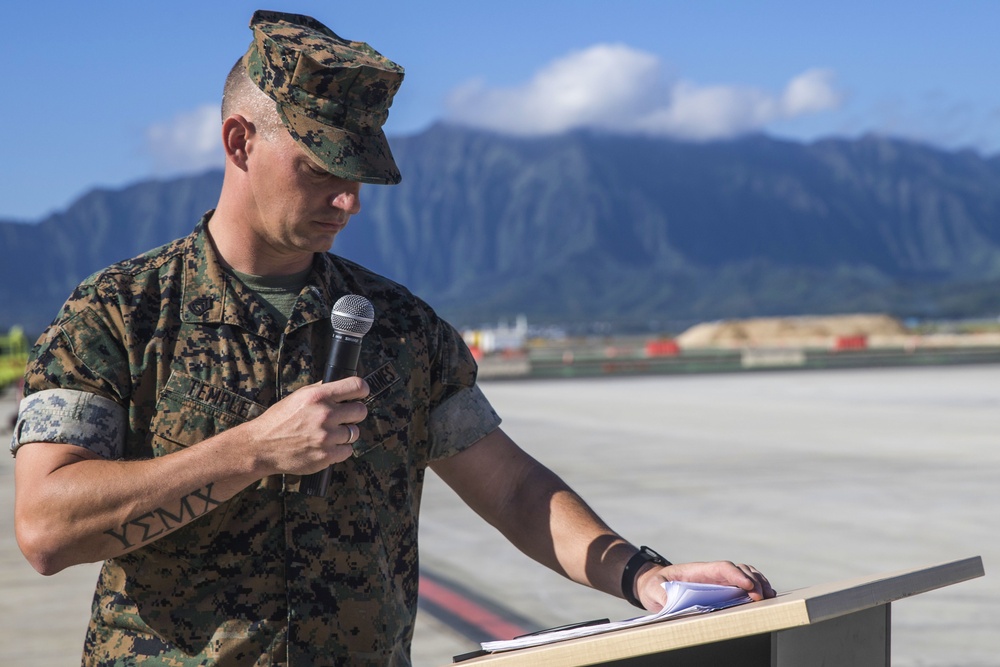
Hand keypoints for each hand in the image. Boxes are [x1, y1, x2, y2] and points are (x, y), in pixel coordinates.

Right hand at [241, 377, 368, 475]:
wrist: (261, 447)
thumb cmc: (279, 420)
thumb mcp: (298, 396)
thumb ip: (320, 389)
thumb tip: (341, 385)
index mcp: (318, 396)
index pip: (356, 386)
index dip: (362, 390)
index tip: (361, 394)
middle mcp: (324, 414)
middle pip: (361, 411)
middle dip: (354, 414)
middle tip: (344, 417)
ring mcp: (326, 436)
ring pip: (355, 432)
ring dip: (346, 433)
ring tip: (330, 434)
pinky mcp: (326, 456)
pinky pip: (348, 451)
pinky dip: (340, 449)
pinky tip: (327, 446)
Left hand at [635, 560, 774, 611]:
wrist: (655, 584)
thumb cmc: (655, 585)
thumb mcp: (653, 588)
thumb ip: (661, 593)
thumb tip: (667, 599)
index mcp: (698, 570)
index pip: (722, 568)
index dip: (736, 575)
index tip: (748, 586)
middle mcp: (712, 573)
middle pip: (739, 570)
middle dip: (754, 580)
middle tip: (763, 596)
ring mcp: (719, 580)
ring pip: (745, 575)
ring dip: (759, 582)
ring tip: (769, 595)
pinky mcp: (722, 590)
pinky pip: (743, 586)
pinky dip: (756, 588)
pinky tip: (765, 597)